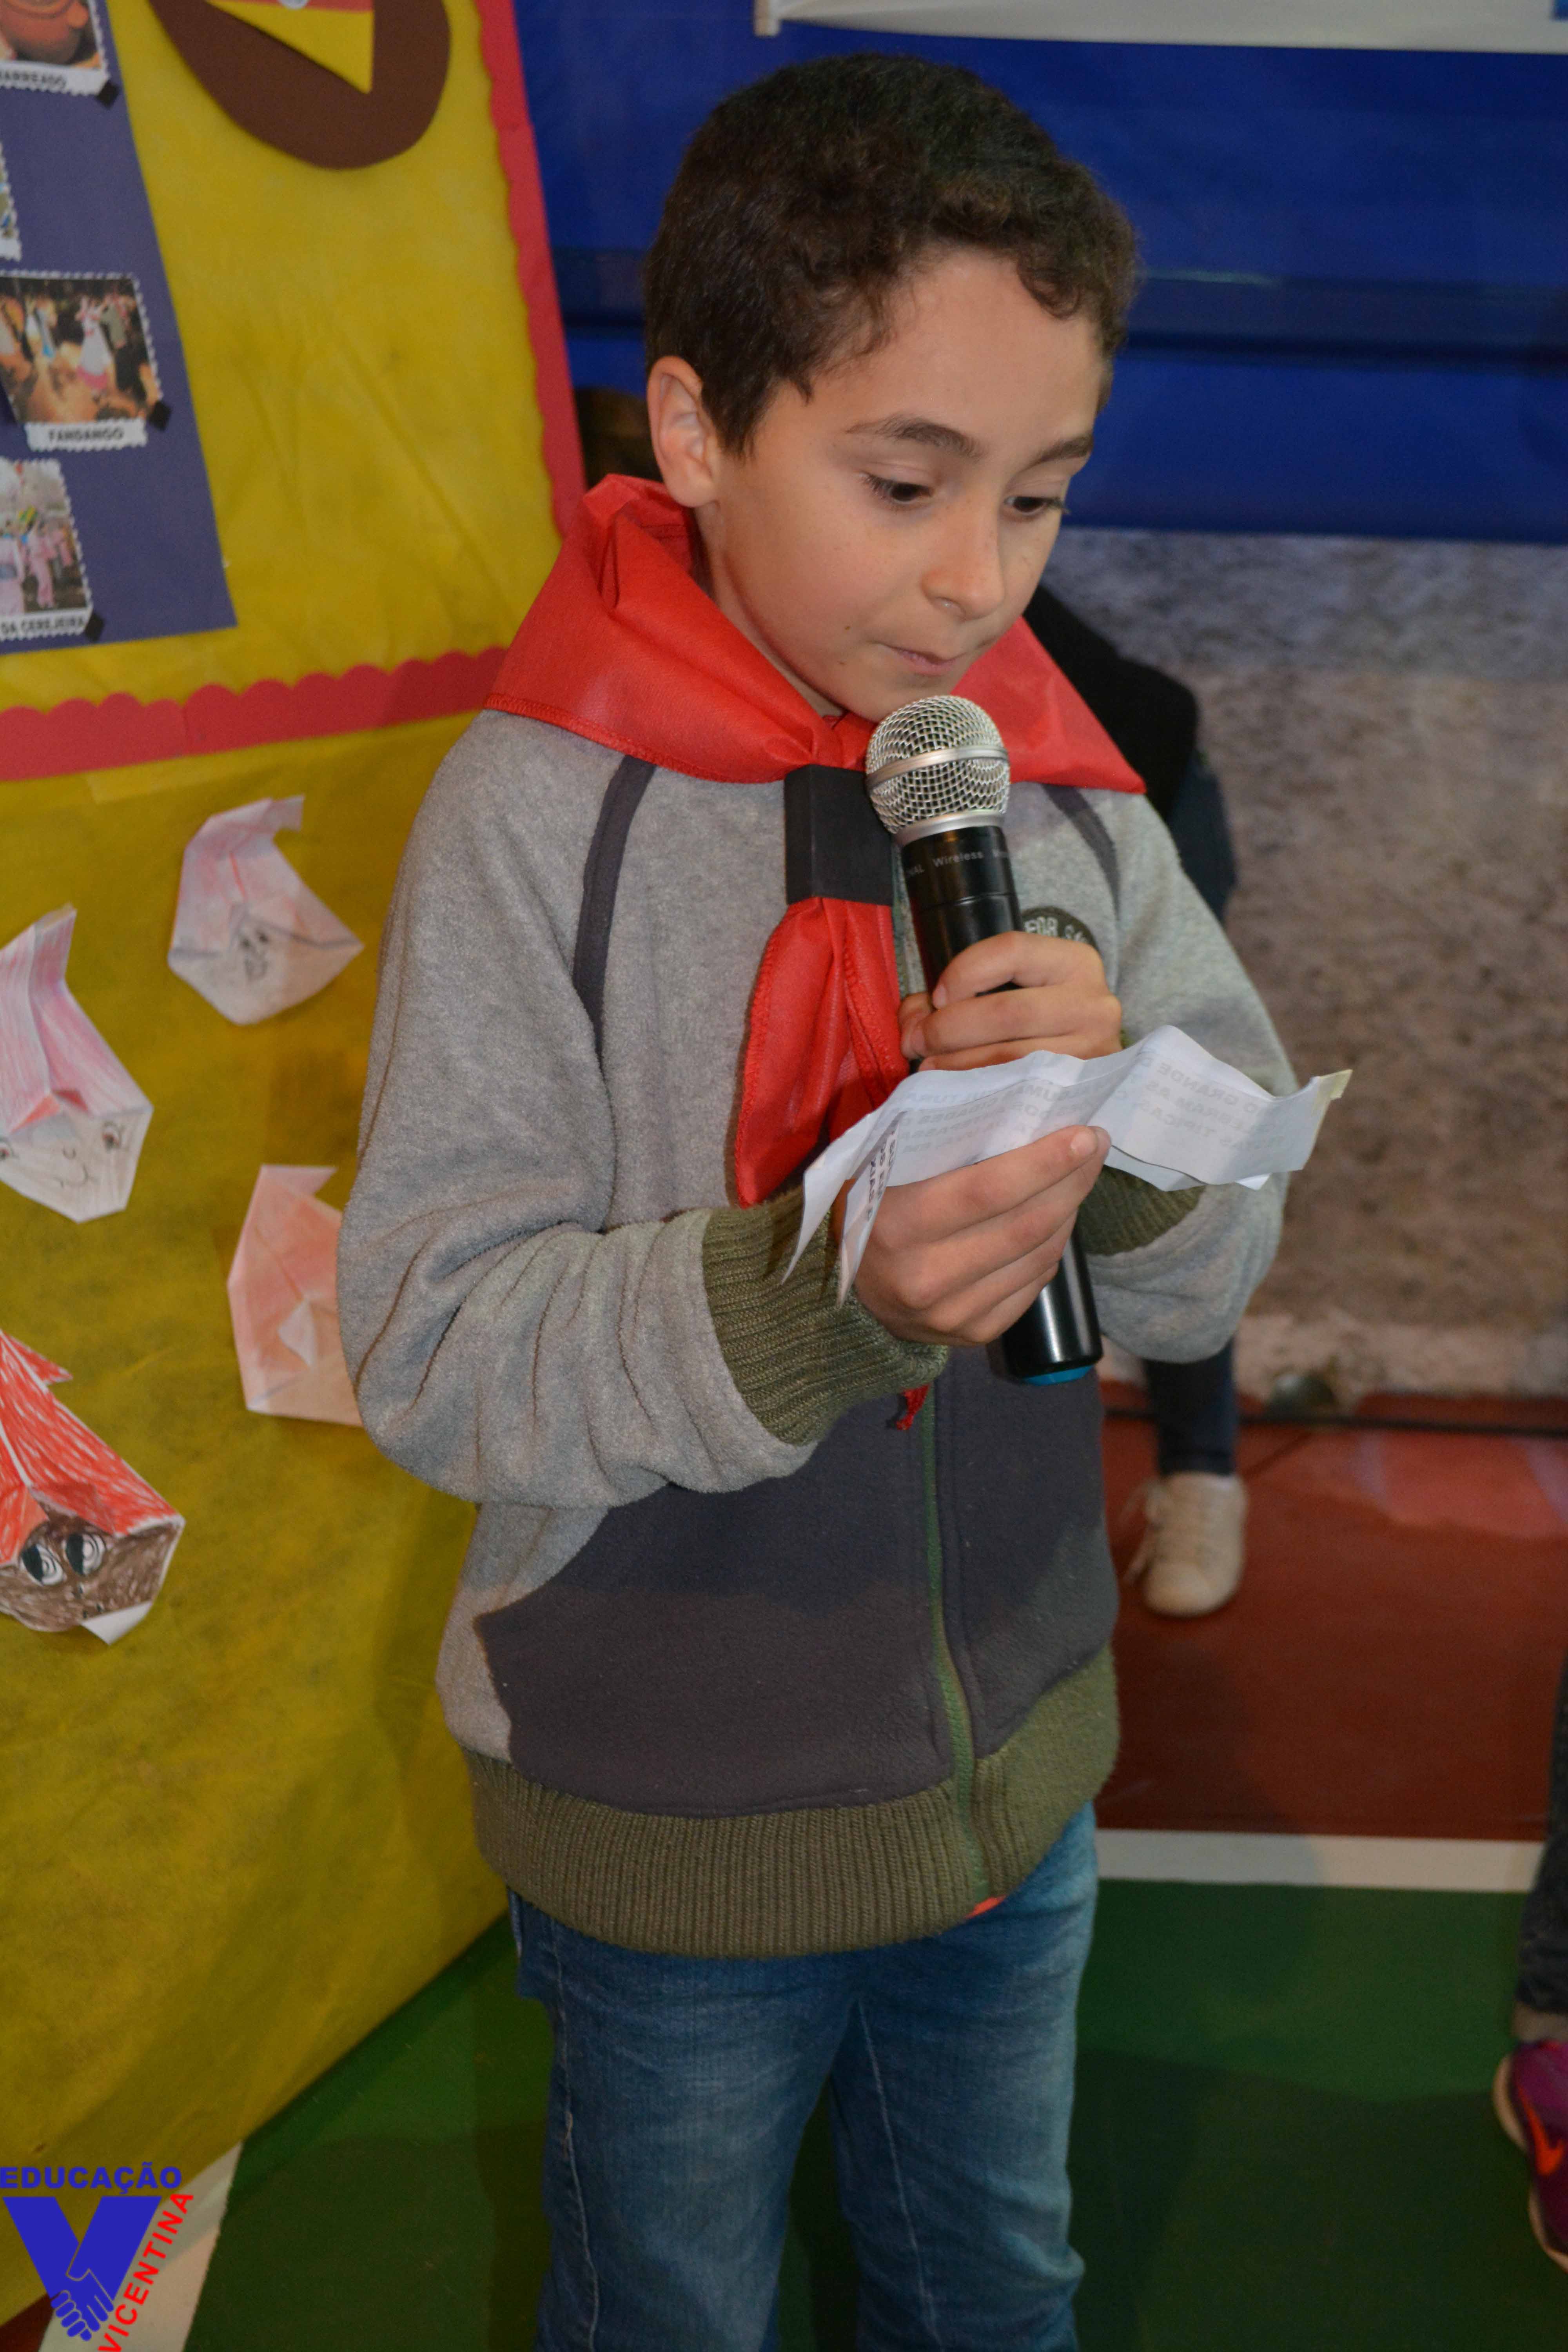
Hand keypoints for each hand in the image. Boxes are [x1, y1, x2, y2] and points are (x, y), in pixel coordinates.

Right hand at [852, 1125, 1109, 1346]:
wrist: (853, 1293)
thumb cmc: (875, 1209)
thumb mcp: (886, 1170)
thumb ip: (938, 1142)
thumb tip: (1018, 1105)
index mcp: (898, 1225)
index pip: (987, 1190)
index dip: (1044, 1162)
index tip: (1083, 1134)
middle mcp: (925, 1277)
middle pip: (1024, 1224)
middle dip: (1071, 1180)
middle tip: (1094, 1146)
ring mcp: (953, 1312)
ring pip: (1038, 1254)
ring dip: (1069, 1210)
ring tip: (1080, 1175)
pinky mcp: (975, 1333)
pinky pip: (1034, 1284)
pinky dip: (1053, 1246)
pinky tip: (1056, 1219)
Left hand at [899, 933, 1120, 1070]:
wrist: (1085, 1071)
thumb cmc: (1036, 1023)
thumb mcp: (1008, 991)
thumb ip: (955, 994)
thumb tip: (912, 1020)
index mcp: (1075, 962)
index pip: (1011, 950)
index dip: (964, 972)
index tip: (937, 997)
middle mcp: (1093, 1004)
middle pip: (1007, 1011)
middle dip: (948, 1027)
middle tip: (915, 1041)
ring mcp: (1093, 1051)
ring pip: (1010, 1057)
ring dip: (956, 1063)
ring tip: (927, 1066)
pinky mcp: (1080, 1091)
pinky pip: (1018, 1091)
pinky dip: (977, 1088)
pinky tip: (953, 1088)